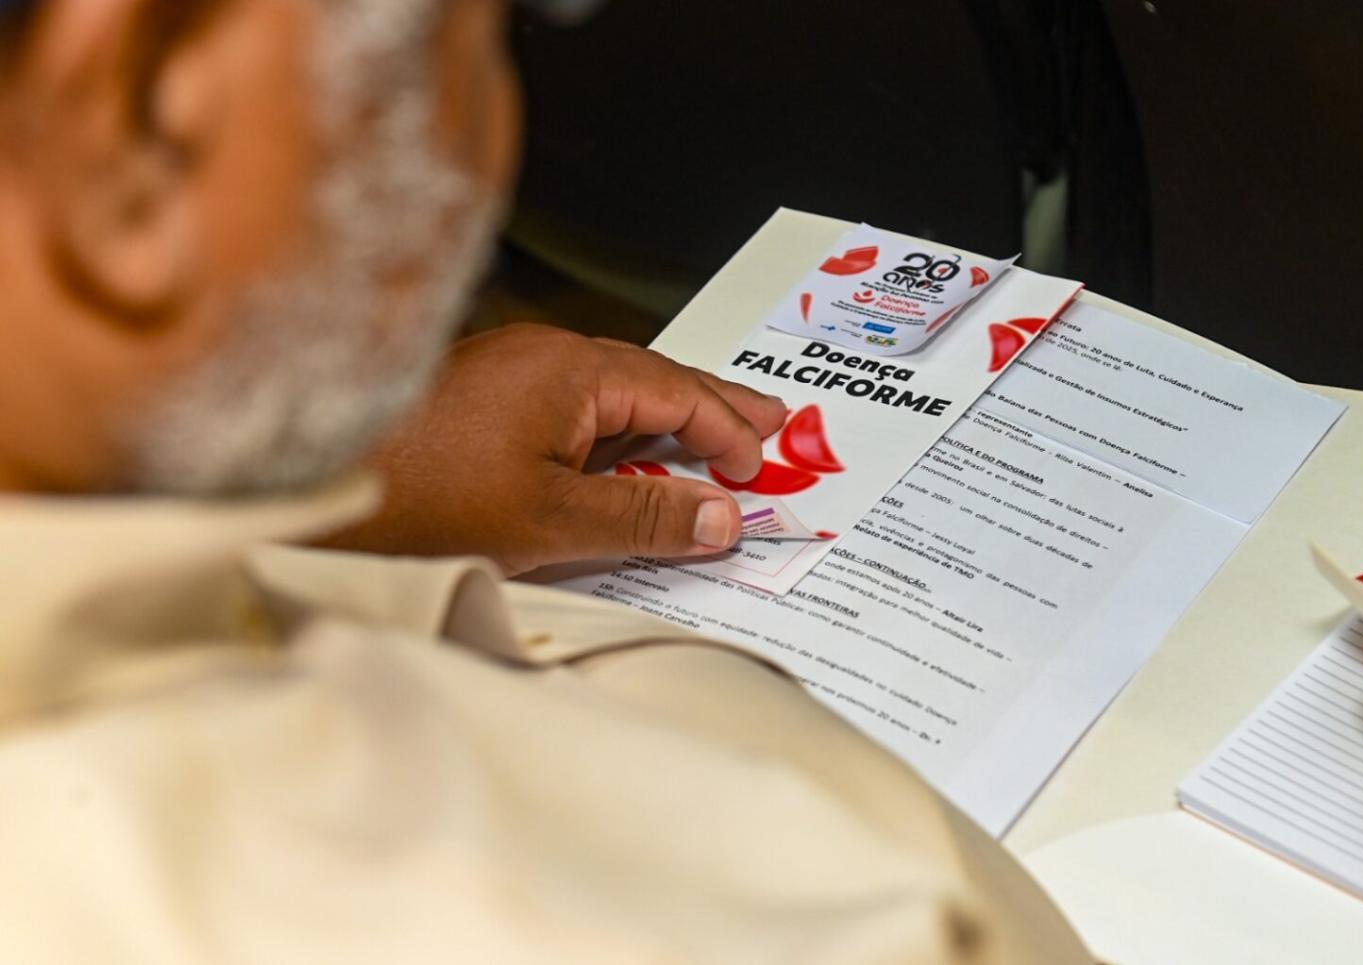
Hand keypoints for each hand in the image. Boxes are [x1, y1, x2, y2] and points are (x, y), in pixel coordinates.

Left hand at [326, 323, 786, 574]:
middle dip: (710, 406)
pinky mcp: (481, 404)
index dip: (727, 428)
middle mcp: (541, 357)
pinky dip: (611, 437)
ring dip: (660, 424)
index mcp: (568, 368)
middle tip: (768, 421)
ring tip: (707, 446)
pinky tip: (619, 463)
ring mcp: (508, 376)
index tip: (762, 465)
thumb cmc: (420, 498)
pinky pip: (569, 412)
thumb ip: (644, 515)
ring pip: (607, 396)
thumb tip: (722, 516)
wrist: (307, 492)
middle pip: (649, 380)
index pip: (674, 391)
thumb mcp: (551, 519)